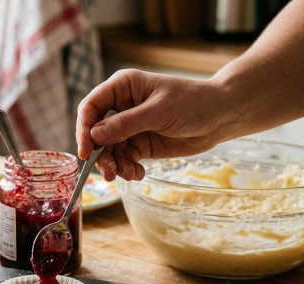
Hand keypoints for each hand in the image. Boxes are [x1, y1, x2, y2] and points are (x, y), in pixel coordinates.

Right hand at [76, 69, 234, 180]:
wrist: (219, 117)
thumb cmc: (192, 102)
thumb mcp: (158, 111)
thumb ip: (126, 124)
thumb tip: (95, 135)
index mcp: (122, 87)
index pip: (91, 107)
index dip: (84, 129)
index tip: (86, 151)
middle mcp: (122, 106)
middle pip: (96, 132)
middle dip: (101, 154)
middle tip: (108, 173)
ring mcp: (130, 127)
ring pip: (109, 150)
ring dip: (115, 165)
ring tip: (129, 175)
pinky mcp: (140, 144)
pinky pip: (125, 159)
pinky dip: (127, 168)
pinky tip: (138, 173)